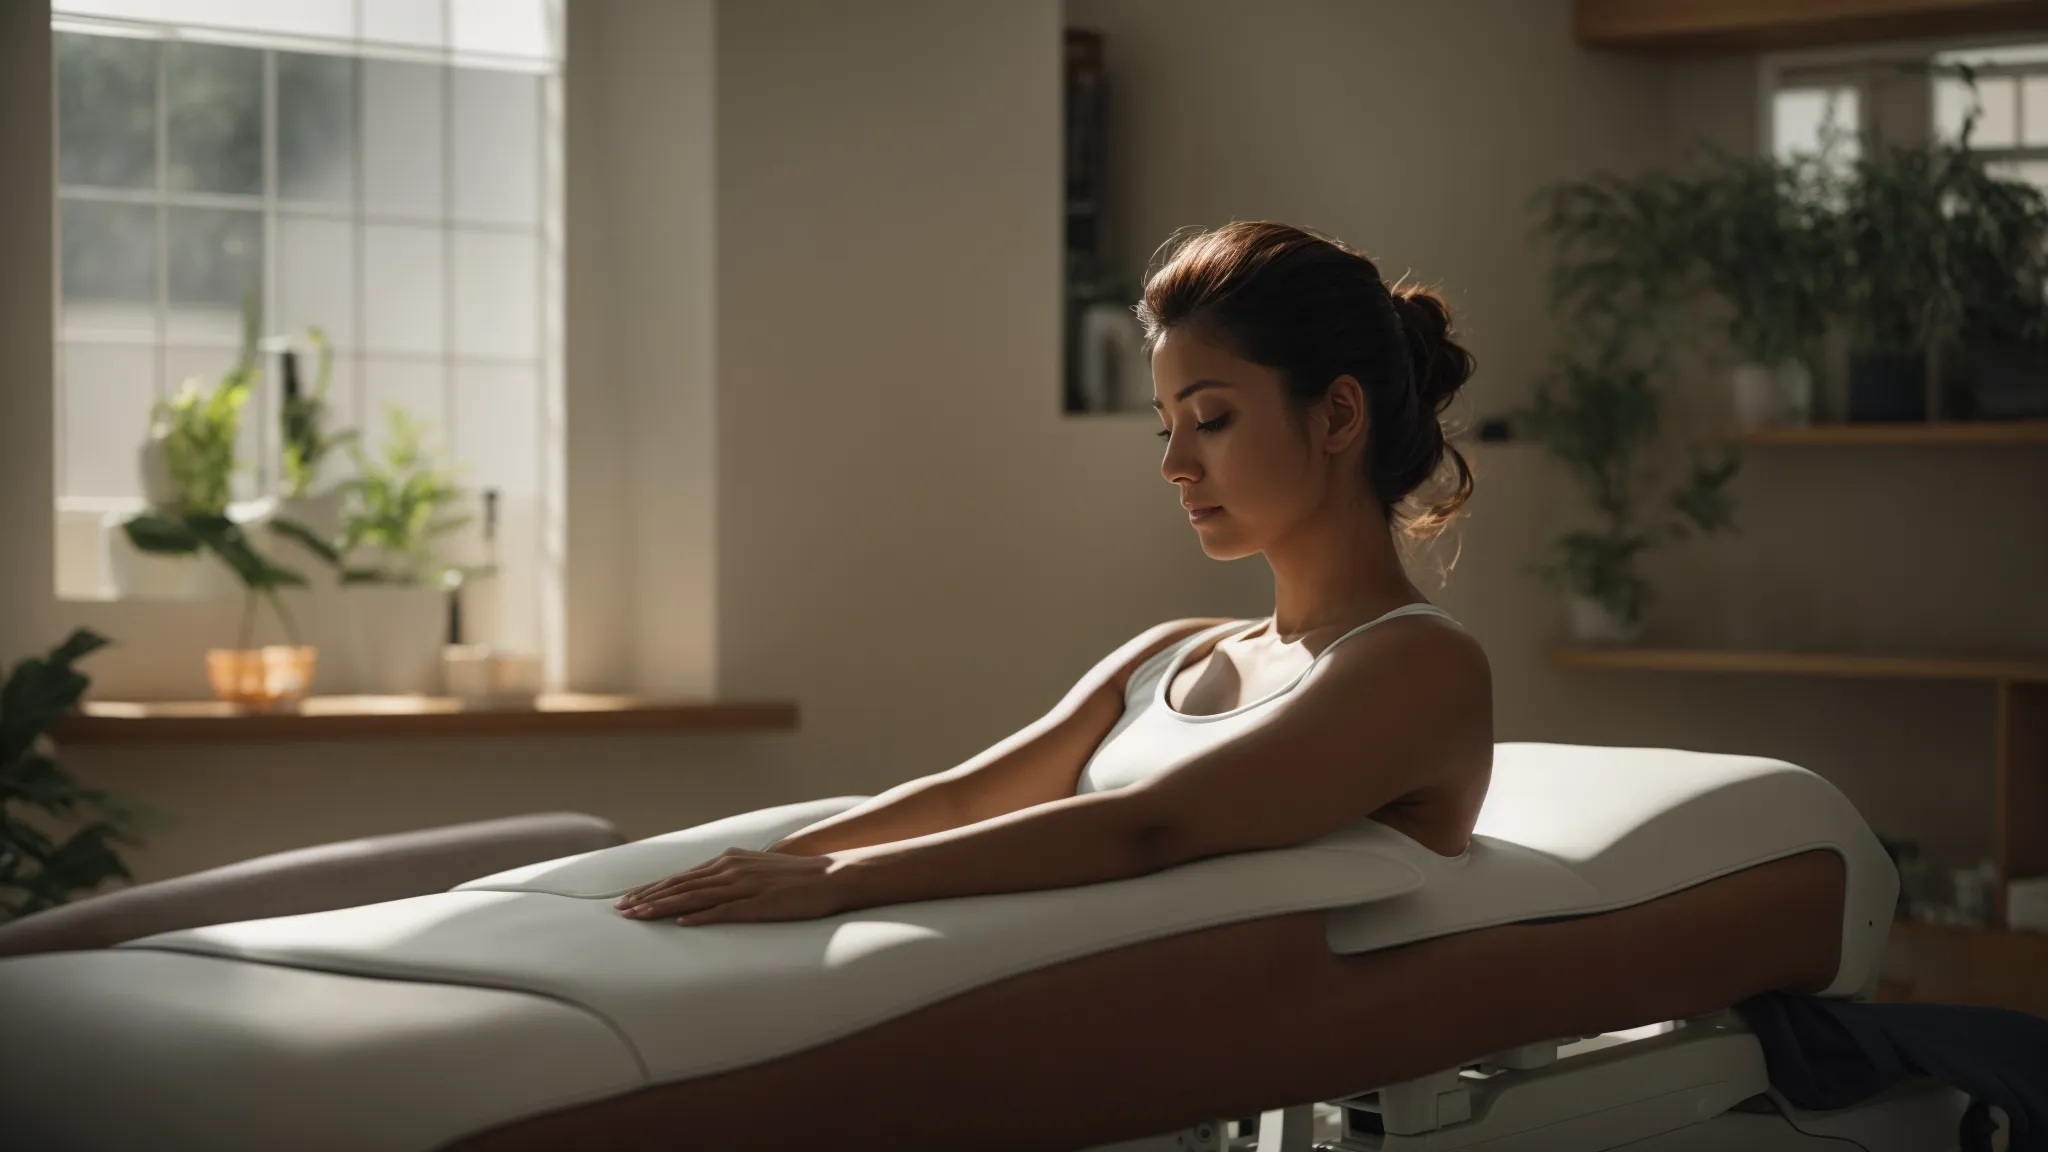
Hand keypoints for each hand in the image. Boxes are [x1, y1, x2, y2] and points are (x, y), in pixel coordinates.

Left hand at [612, 848, 852, 925]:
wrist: (831, 875)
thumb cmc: (795, 877)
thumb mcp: (756, 869)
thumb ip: (730, 876)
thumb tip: (706, 888)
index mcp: (729, 861)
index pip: (682, 877)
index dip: (653, 888)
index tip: (630, 899)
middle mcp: (730, 869)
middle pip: (680, 885)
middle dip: (648, 898)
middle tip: (621, 911)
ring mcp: (743, 886)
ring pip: (694, 897)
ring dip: (663, 907)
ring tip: (639, 916)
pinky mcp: (758, 903)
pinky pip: (723, 911)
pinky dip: (700, 916)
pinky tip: (681, 924)